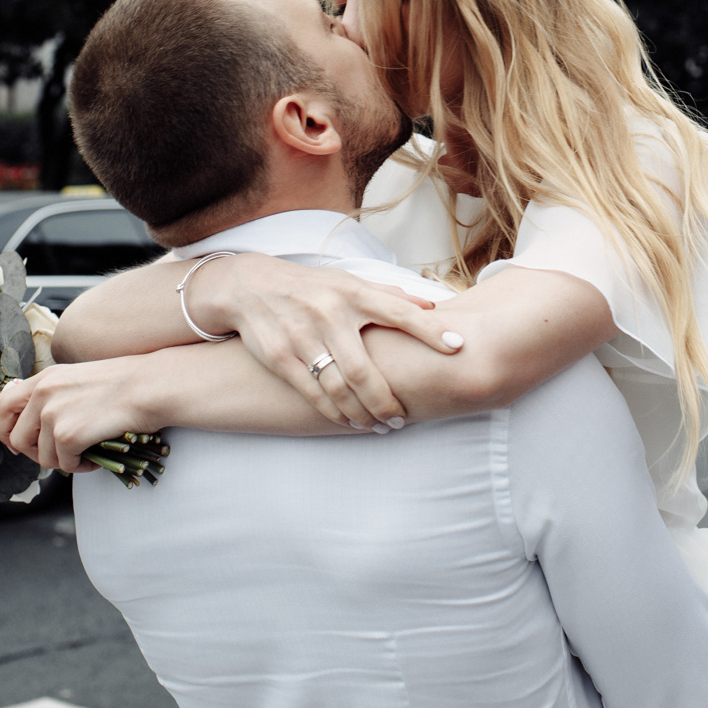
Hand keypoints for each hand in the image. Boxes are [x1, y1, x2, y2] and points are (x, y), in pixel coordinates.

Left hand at [0, 361, 156, 473]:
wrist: (150, 387)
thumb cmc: (126, 383)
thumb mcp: (80, 379)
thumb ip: (55, 396)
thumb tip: (40, 425)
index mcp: (45, 378)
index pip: (3, 406)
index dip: (5, 430)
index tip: (18, 443)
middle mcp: (43, 393)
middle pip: (15, 438)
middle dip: (34, 454)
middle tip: (57, 456)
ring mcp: (52, 414)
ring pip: (41, 457)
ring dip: (63, 462)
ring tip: (86, 455)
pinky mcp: (67, 434)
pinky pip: (63, 464)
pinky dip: (80, 467)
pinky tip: (96, 458)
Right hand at [194, 254, 464, 428]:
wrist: (250, 286)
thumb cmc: (312, 288)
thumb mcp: (347, 282)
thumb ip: (388, 296)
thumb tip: (432, 305)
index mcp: (353, 292)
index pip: (399, 311)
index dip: (430, 330)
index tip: (458, 346)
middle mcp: (329, 313)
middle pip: (364, 370)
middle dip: (386, 401)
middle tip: (402, 419)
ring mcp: (302, 336)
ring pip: (338, 388)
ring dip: (362, 413)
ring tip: (379, 425)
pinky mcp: (280, 356)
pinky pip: (312, 393)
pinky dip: (333, 412)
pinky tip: (348, 421)